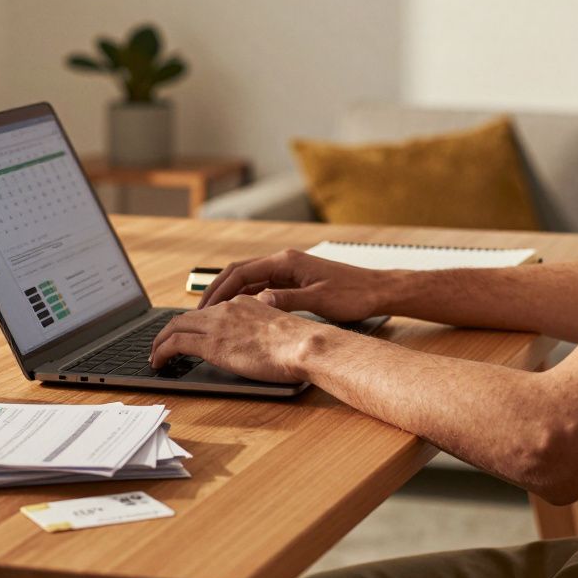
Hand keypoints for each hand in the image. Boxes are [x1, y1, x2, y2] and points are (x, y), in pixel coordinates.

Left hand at [149, 295, 340, 382]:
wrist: (304, 344)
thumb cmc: (301, 344)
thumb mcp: (280, 329)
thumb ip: (263, 330)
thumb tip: (257, 342)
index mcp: (244, 303)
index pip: (209, 310)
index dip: (192, 323)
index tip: (186, 334)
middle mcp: (227, 309)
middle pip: (186, 316)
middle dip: (169, 331)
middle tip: (161, 346)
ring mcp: (218, 324)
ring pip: (175, 327)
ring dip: (161, 342)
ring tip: (155, 356)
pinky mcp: (211, 342)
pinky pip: (175, 343)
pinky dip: (162, 351)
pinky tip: (158, 362)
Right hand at [198, 249, 393, 321]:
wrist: (378, 290)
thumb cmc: (354, 294)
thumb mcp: (319, 300)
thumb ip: (288, 300)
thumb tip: (258, 302)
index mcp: (286, 261)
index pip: (241, 271)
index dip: (219, 289)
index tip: (203, 307)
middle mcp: (284, 262)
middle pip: (240, 273)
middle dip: (217, 291)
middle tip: (199, 312)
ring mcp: (289, 271)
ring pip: (249, 281)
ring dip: (230, 296)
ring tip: (213, 316)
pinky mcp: (294, 281)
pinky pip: (262, 288)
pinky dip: (246, 299)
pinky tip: (238, 315)